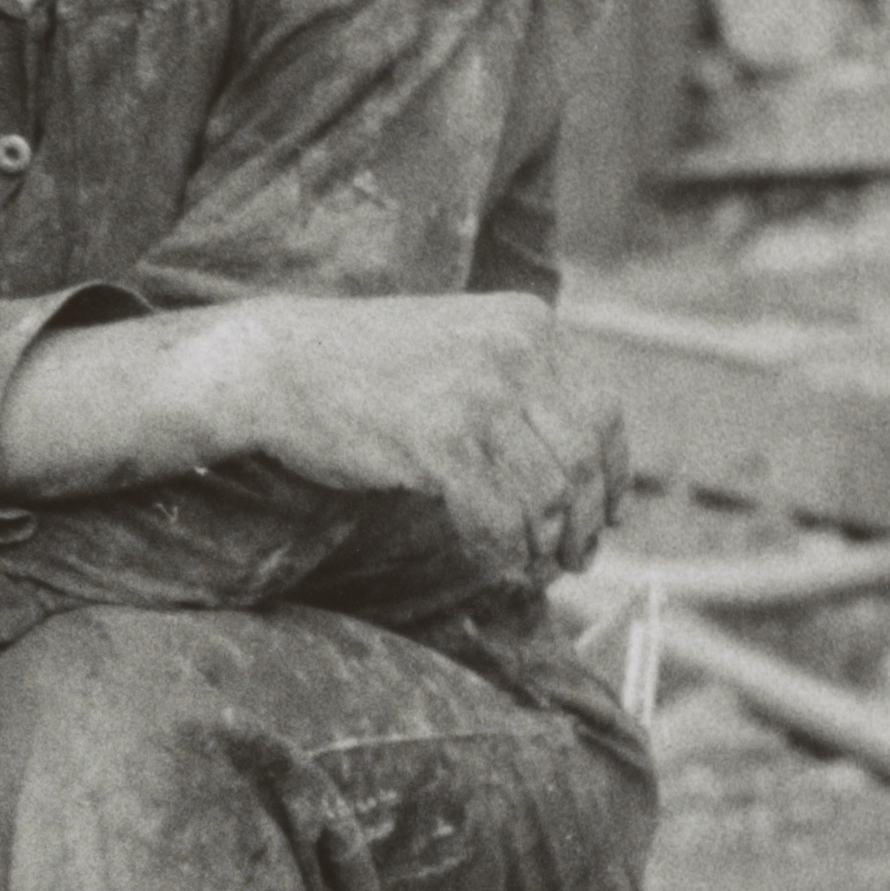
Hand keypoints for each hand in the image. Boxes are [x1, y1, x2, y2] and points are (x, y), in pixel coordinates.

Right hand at [230, 293, 627, 579]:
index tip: (605, 517)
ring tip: (530, 567)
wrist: (277, 364)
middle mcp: (515, 349)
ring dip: (543, 543)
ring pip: (546, 492)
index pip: (604, 410)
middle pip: (582, 456)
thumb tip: (585, 475)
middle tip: (573, 559)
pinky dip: (500, 549)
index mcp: (528, 323)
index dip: (612, 475)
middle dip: (583, 521)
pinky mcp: (440, 436)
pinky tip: (490, 560)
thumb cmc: (363, 372)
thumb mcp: (460, 354)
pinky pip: (496, 514)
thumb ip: (519, 392)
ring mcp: (478, 391)